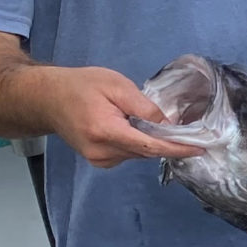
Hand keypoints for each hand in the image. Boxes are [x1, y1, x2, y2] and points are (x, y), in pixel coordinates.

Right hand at [59, 65, 182, 167]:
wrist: (47, 99)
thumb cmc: (81, 86)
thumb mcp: (115, 86)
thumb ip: (143, 107)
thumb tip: (170, 123)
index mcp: (106, 131)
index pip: (150, 146)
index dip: (177, 148)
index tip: (199, 149)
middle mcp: (102, 152)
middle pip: (146, 152)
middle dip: (169, 143)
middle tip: (191, 132)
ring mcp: (98, 159)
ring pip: (139, 154)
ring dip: (154, 143)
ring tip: (162, 126)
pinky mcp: (99, 160)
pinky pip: (129, 154)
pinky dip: (140, 144)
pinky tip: (138, 129)